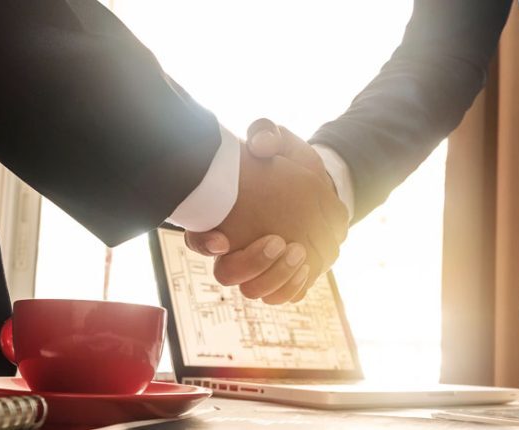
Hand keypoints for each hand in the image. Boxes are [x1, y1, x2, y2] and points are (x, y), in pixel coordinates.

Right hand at [186, 119, 347, 303]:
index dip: (204, 242)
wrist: (320, 187)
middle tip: (277, 241)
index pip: (198, 238)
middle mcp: (235, 249)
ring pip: (253, 291)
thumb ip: (266, 134)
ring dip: (275, 277)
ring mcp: (259, 267)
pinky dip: (292, 288)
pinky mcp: (283, 277)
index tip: (222, 239)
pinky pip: (281, 297)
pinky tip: (306, 267)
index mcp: (223, 218)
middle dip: (251, 263)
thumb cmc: (289, 164)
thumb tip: (260, 145)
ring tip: (298, 252)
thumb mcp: (278, 142)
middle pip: (227, 274)